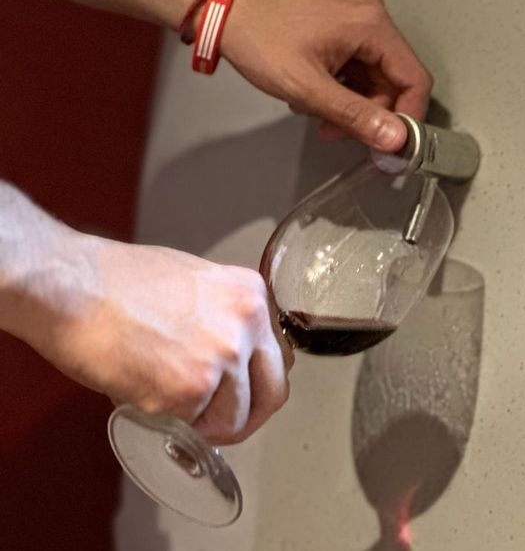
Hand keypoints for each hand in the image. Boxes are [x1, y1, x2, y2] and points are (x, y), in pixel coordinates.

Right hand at [36, 234, 291, 444]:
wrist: (67, 285)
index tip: (240, 395)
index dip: (254, 384)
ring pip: (234, 419)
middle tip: (221, 423)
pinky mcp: (189, 388)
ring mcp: (221, 356)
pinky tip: (144, 391)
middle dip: (246, 416)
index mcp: (250, 294)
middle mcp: (246, 323)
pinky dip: (168, 420)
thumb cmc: (116, 281)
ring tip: (168, 401)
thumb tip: (233, 357)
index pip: (276, 359)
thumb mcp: (195, 284)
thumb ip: (224, 318)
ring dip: (205, 423)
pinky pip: (192, 425)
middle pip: (272, 393)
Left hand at [220, 0, 432, 151]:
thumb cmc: (257, 36)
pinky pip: (357, 65)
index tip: (391, 143)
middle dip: (369, 113)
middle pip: (393, 80)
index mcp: (370, 24)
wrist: (224, 10)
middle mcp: (369, 16)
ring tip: (318, 113)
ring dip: (351, 103)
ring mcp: (355, 18)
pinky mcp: (341, 25)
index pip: (414, 79)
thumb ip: (355, 116)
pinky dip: (341, 87)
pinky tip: (315, 96)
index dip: (407, 117)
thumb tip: (393, 137)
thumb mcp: (309, 88)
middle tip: (340, 132)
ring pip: (373, 76)